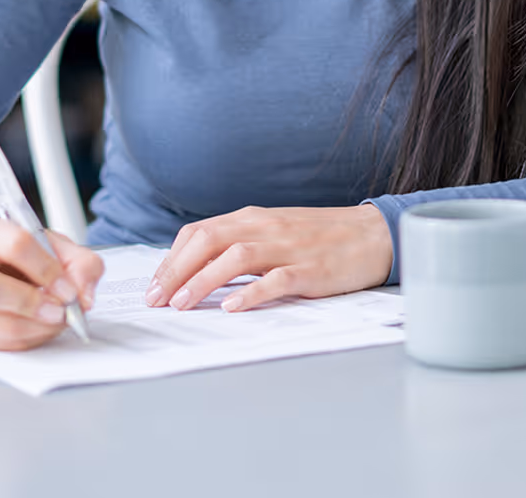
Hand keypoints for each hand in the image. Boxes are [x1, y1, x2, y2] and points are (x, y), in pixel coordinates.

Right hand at [0, 212, 103, 350]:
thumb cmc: (11, 251)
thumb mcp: (48, 242)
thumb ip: (77, 261)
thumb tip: (83, 296)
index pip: (14, 245)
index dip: (46, 270)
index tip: (68, 288)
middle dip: (33, 304)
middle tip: (61, 311)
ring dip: (32, 327)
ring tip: (55, 321)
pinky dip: (21, 340)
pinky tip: (36, 329)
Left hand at [144, 204, 393, 312]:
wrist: (371, 234)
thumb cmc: (318, 237)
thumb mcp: (273, 232)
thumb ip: (240, 243)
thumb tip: (195, 268)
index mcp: (252, 218)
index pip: (199, 232)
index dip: (171, 259)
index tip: (154, 286)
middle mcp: (265, 227)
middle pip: (209, 240)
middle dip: (176, 270)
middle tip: (156, 300)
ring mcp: (287, 247)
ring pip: (235, 257)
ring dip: (203, 280)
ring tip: (182, 304)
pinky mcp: (310, 270)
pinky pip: (276, 279)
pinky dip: (250, 293)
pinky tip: (231, 307)